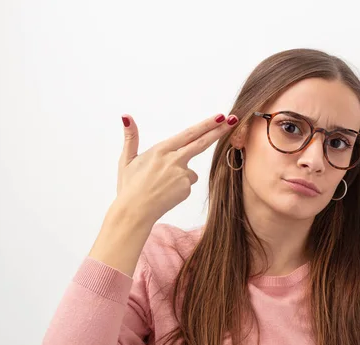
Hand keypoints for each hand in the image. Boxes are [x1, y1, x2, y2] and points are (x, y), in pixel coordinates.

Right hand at [113, 112, 238, 222]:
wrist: (134, 212)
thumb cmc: (129, 187)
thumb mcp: (126, 160)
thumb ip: (131, 138)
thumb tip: (126, 116)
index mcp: (161, 150)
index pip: (189, 133)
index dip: (206, 125)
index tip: (220, 116)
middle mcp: (174, 159)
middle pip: (202, 143)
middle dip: (219, 130)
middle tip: (233, 120)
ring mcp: (182, 175)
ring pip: (190, 171)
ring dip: (180, 175)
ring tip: (161, 185)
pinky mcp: (186, 189)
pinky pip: (187, 185)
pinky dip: (179, 188)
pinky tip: (166, 193)